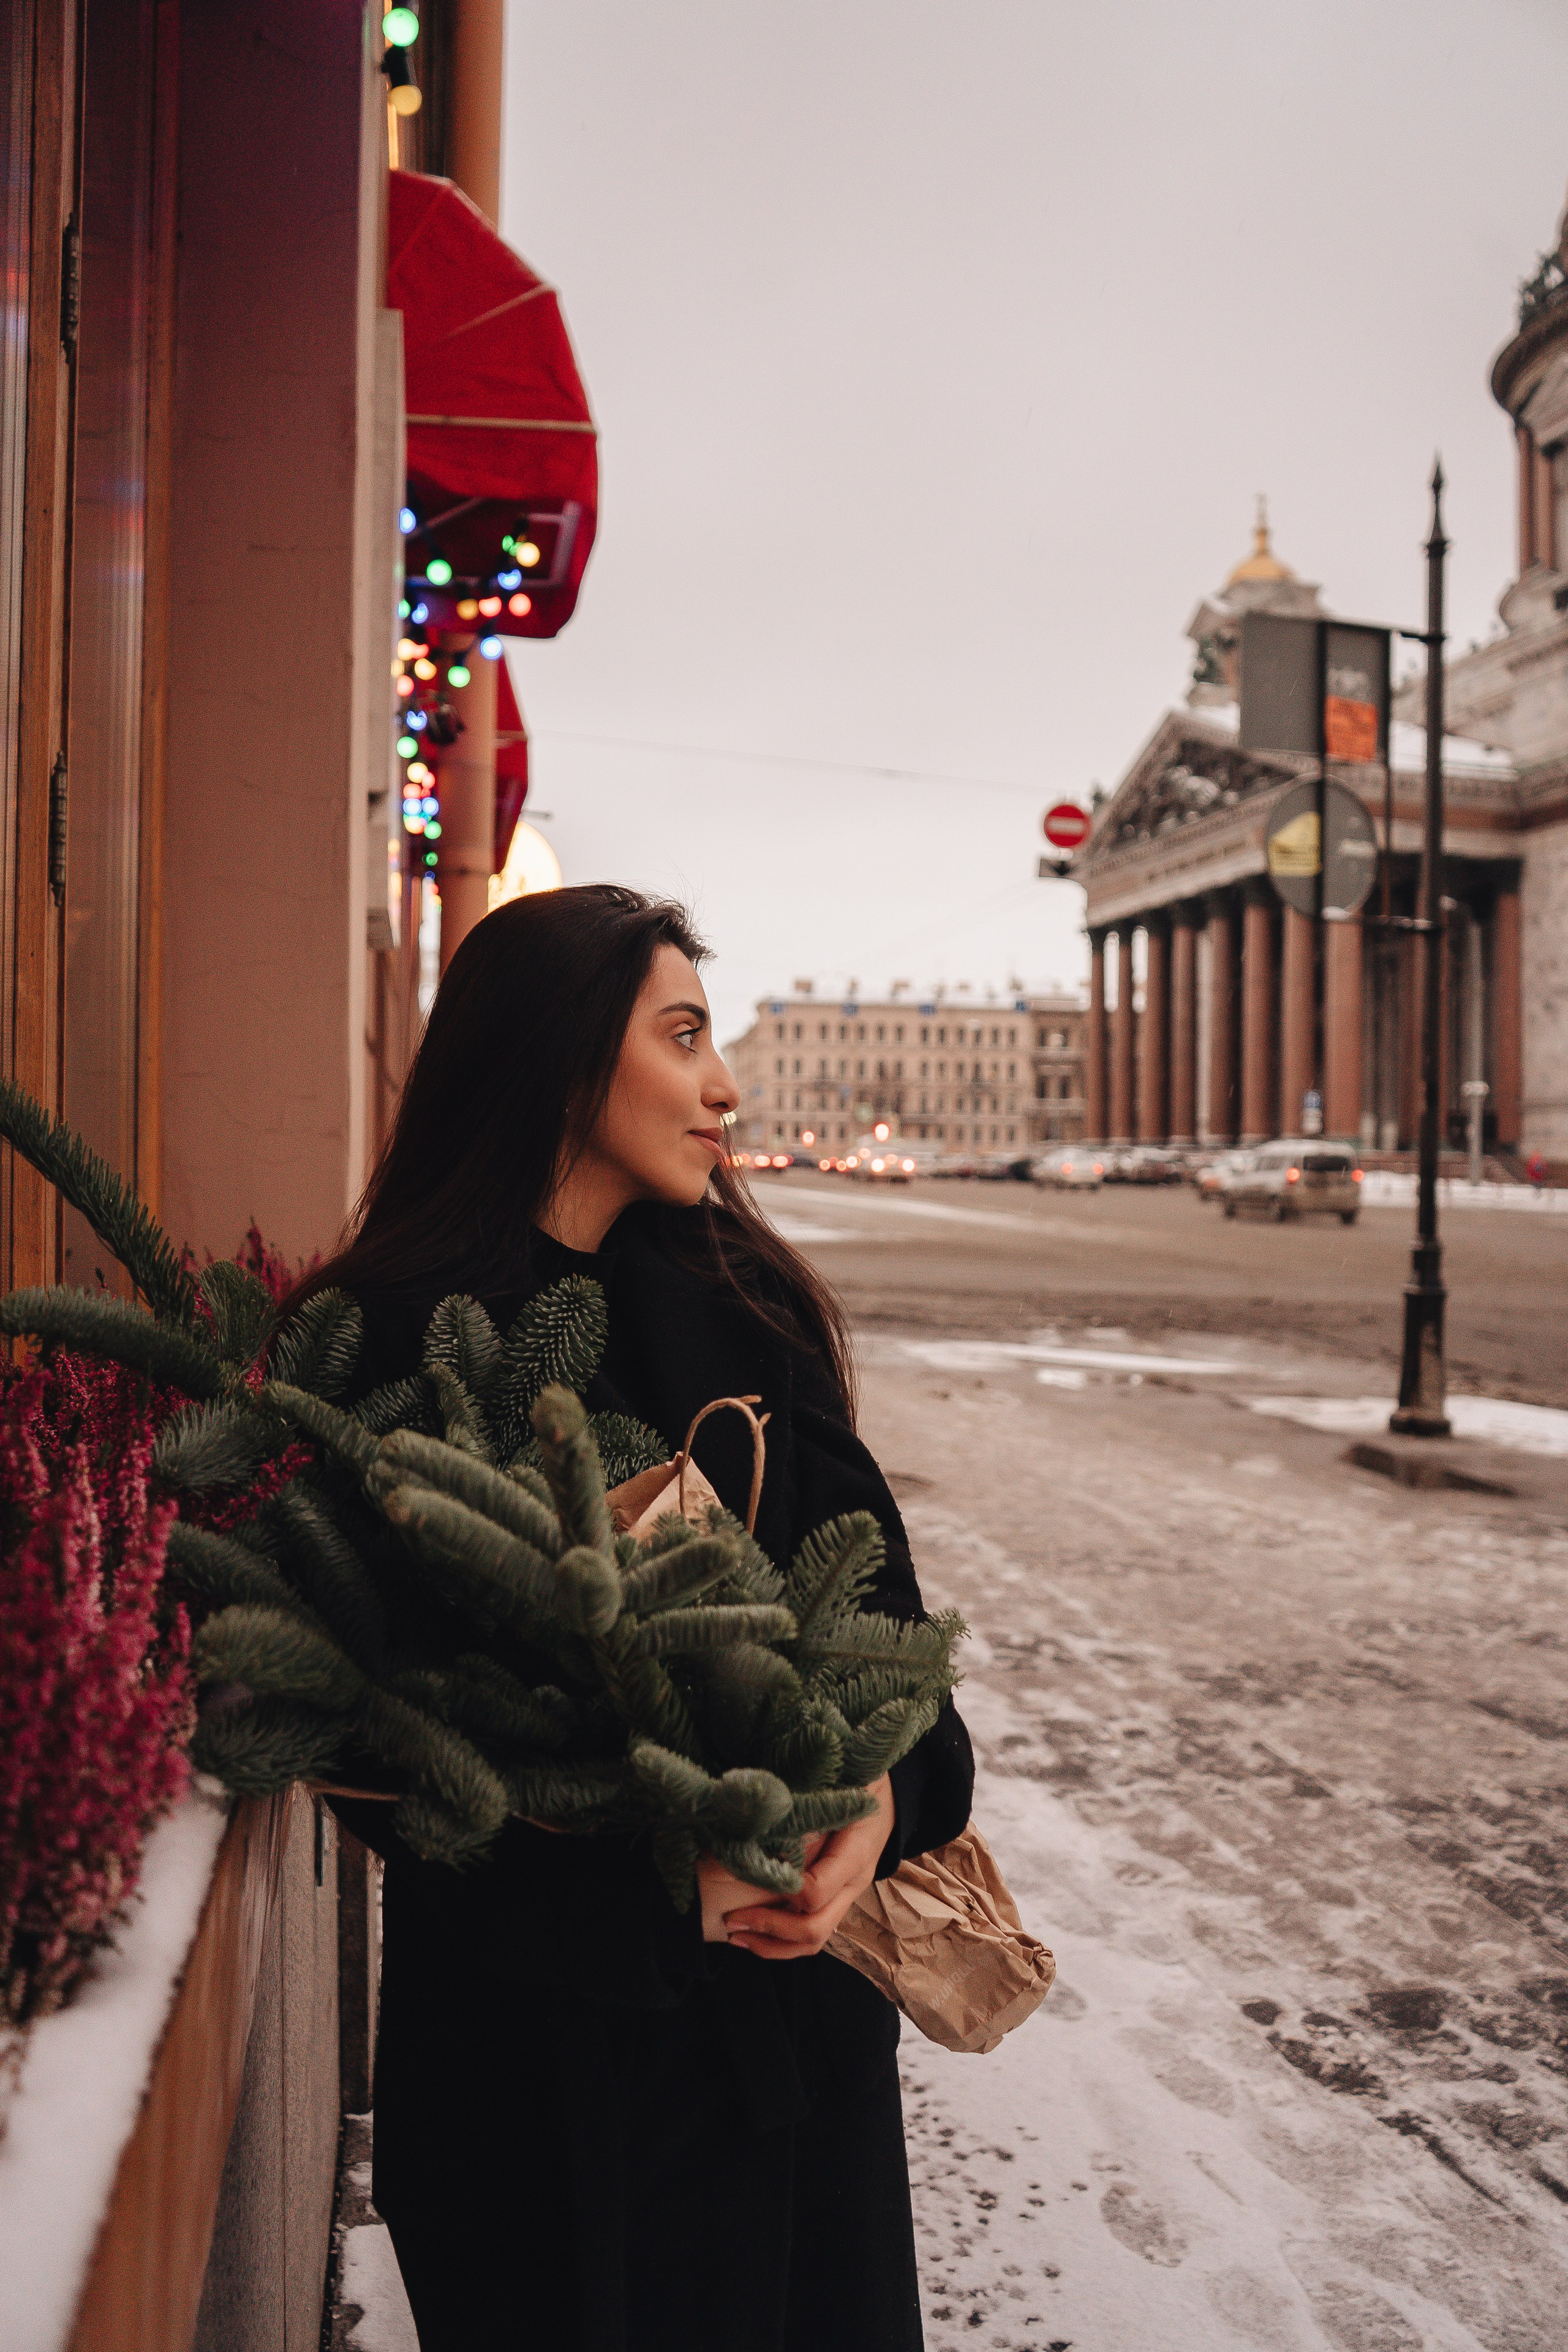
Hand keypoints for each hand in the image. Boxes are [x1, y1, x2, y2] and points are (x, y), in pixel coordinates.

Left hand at [714, 1776, 895, 1960]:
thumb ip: (809, 1804)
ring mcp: (846, 1897)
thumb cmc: (861, 1784)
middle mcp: (853, 1883)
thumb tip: (761, 1817)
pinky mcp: (836, 1901)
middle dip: (769, 1930)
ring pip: (814, 1941)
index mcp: (855, 1853)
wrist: (891, 1799)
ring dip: (772, 1945)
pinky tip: (752, 1931)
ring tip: (735, 1935)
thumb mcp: (842, 1784)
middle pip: (815, 1928)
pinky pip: (813, 1932)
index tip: (749, 1879)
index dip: (782, 1891)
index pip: (817, 1889)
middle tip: (730, 1920)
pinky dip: (781, 1939)